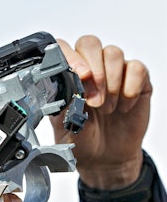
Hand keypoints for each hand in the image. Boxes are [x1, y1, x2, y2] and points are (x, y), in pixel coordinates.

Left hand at [50, 36, 151, 189]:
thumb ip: (65, 99)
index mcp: (66, 75)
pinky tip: (123, 106)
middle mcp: (89, 69)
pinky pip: (137, 68)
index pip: (63, 48)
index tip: (79, 76)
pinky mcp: (135, 81)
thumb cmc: (80, 138)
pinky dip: (130, 87)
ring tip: (106, 108)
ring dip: (110, 82)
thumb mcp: (65, 123)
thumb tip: (68, 81)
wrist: (103, 158)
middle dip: (93, 70)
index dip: (70, 56)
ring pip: (114, 53)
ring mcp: (112, 73)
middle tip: (93, 99)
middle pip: (90, 43)